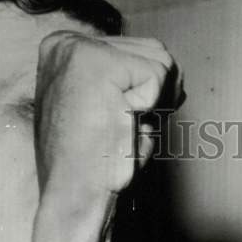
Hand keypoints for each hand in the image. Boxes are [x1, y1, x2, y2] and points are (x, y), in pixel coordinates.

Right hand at [34, 33, 181, 204]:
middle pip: (155, 51)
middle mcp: (65, 43)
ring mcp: (76, 49)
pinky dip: (150, 110)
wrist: (75, 198)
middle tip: (121, 129)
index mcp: (65, 53)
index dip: (149, 96)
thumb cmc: (95, 166)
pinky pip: (158, 75)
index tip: (117, 123)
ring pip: (161, 60)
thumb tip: (175, 73)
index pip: (141, 53)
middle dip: (156, 97)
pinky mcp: (94, 64)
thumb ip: (133, 85)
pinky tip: (118, 125)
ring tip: (118, 127)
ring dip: (154, 104)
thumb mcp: (113, 112)